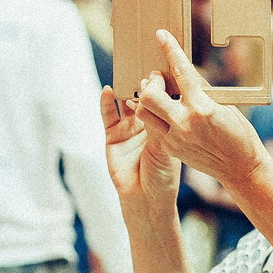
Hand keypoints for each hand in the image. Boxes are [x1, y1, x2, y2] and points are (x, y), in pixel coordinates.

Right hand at [99, 83, 180, 211]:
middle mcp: (148, 123)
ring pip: (126, 101)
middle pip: (145, 96)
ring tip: (129, 77)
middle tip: (147, 72)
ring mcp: (129, 128)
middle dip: (145, 83)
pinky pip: (108, 114)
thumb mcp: (165, 144)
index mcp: (166, 125)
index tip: (164, 73)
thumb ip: (157, 119)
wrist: (145, 199)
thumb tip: (153, 92)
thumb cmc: (163, 175)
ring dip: (126, 89)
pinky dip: (106, 101)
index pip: (164, 99)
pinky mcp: (112, 135)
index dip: (163, 86)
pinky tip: (108, 90)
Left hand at [131, 30, 266, 186]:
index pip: (181, 72)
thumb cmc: (238, 133)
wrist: (239, 168)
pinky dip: (154, 116)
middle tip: (159, 78)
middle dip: (152, 82)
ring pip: (143, 113)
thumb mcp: (224, 106)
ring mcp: (175, 138)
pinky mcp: (170, 149)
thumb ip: (201, 89)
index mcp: (202, 108)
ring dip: (147, 100)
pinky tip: (161, 112)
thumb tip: (185, 72)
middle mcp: (185, 123)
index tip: (161, 35)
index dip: (170, 51)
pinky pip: (152, 127)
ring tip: (158, 96)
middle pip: (150, 95)